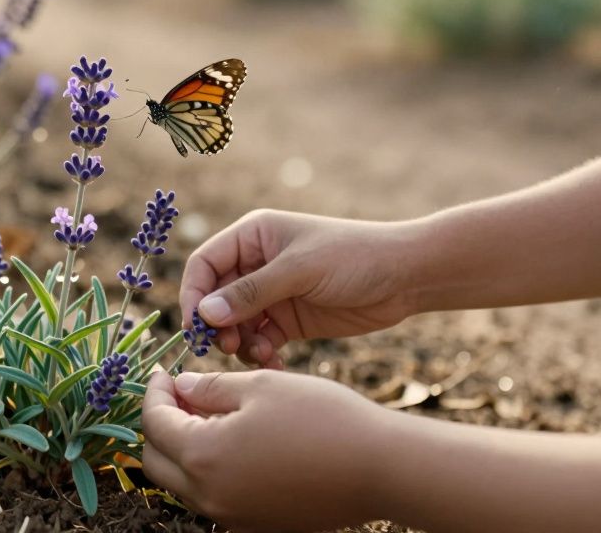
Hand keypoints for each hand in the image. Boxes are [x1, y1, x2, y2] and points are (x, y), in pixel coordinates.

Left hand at [141, 369, 389, 532]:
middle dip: (159, 425)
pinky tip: (231, 440)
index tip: (163, 374)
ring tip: (206, 413)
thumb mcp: (259, 386)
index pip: (154, 423)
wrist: (380, 468)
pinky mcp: (255, 525)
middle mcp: (209, 496)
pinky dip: (208, 469)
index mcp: (203, 456)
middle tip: (179, 394)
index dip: (154, 393)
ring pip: (181, 484)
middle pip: (156, 461)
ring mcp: (232, 516)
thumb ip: (210, 387)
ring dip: (181, 449)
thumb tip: (181, 388)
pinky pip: (213, 498)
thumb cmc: (322, 418)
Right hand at [180, 209, 418, 367]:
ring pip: (235, 325)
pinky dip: (260, 354)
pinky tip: (276, 363)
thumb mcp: (300, 270)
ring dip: (240, 344)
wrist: (406, 277)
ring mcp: (272, 294)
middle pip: (215, 299)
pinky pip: (260, 341)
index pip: (205, 265)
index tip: (197, 327)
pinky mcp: (289, 321)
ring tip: (260, 356)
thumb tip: (204, 314)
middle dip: (218, 325)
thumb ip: (251, 292)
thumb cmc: (354, 257)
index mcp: (253, 237)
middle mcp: (256, 264)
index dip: (194, 295)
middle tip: (229, 347)